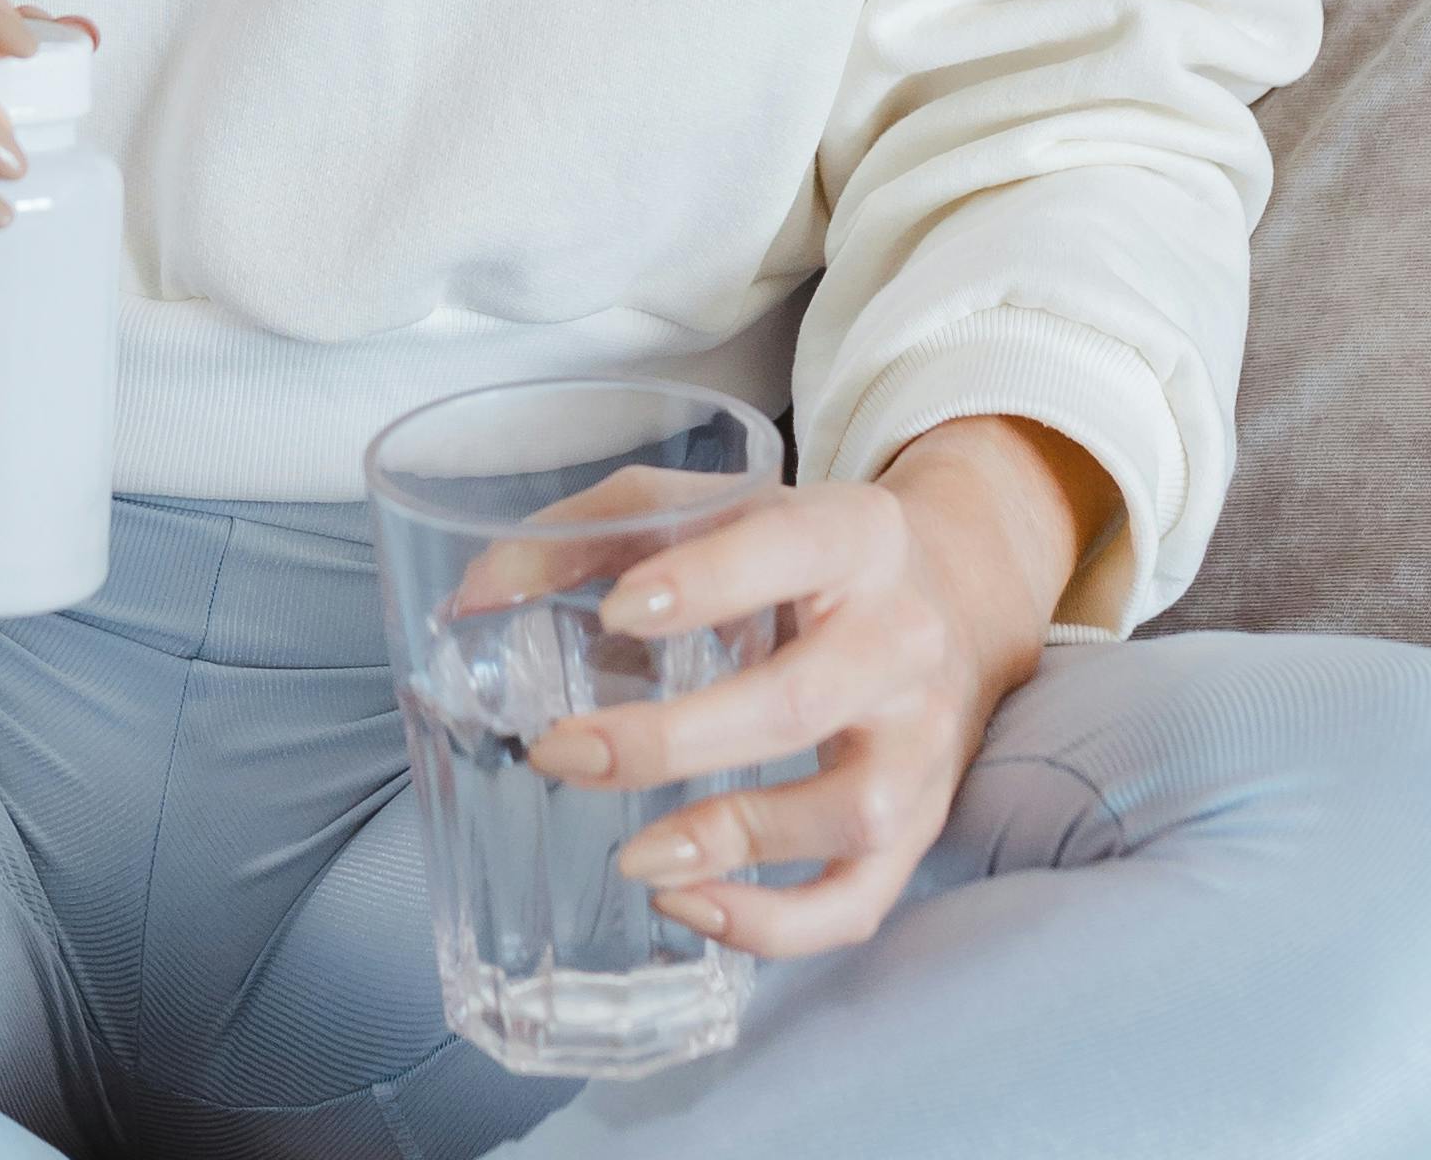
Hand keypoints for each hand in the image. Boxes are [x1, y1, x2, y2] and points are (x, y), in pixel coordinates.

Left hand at [500, 417, 1116, 959]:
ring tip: (633, 858)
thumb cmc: (800, 552)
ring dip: (731, 841)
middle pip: (798, 701)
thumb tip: (474, 592)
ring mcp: (920, 742)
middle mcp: (902, 638)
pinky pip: (860, 900)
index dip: (704, 583)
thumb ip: (596, 533)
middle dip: (671, 741)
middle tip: (560, 754)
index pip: (788, 550)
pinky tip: (690, 907)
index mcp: (854, 534)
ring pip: (846, 813)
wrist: (956, 596)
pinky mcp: (922, 826)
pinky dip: (775, 924)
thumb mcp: (719, 508)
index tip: (615, 613)